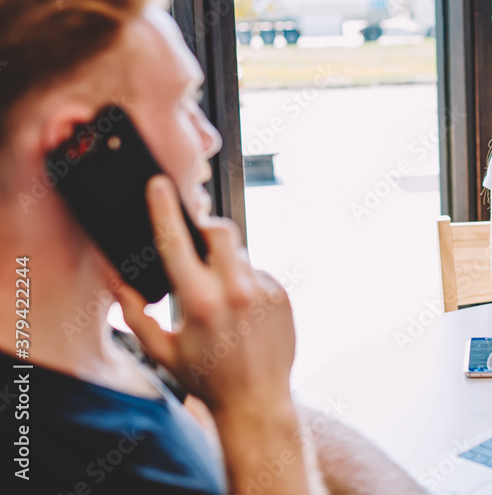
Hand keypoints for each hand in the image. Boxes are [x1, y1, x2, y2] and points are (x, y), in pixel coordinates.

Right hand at [113, 175, 295, 417]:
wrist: (258, 401)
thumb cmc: (206, 378)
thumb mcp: (161, 350)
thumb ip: (134, 313)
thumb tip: (115, 280)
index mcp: (199, 301)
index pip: (176, 241)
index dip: (164, 209)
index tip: (160, 184)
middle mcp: (235, 290)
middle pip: (221, 230)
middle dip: (208, 228)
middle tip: (199, 241)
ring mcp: (264, 290)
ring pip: (241, 255)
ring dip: (228, 267)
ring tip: (224, 303)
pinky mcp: (284, 295)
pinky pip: (260, 274)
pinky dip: (247, 284)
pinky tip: (244, 315)